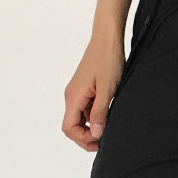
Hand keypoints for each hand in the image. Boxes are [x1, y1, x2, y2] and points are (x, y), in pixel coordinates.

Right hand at [63, 27, 123, 151]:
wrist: (107, 38)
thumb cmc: (108, 60)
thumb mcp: (107, 89)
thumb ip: (99, 112)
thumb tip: (95, 133)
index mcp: (73, 97)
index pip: (69, 128)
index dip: (83, 138)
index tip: (101, 138)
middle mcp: (71, 95)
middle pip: (72, 125)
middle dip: (86, 136)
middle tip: (105, 139)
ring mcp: (77, 91)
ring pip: (79, 117)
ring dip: (91, 125)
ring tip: (108, 125)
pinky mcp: (84, 88)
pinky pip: (84, 108)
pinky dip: (93, 115)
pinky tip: (107, 112)